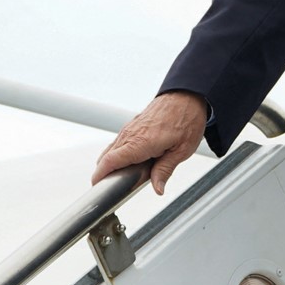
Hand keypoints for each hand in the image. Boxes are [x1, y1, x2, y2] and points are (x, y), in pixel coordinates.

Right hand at [92, 92, 207, 194]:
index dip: (99, 176)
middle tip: (115, 187)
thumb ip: (165, 171)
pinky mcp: (132, 125)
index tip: (97, 187)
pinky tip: (132, 161)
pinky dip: (119, 154)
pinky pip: (119, 142)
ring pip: (112, 149)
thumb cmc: (187, 119)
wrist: (187, 96)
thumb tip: (157, 189)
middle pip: (106, 157)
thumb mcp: (182, 150)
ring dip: (112, 163)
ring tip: (125, 176)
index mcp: (141, 142)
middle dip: (105, 173)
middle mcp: (131, 134)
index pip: (110, 161)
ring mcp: (130, 128)